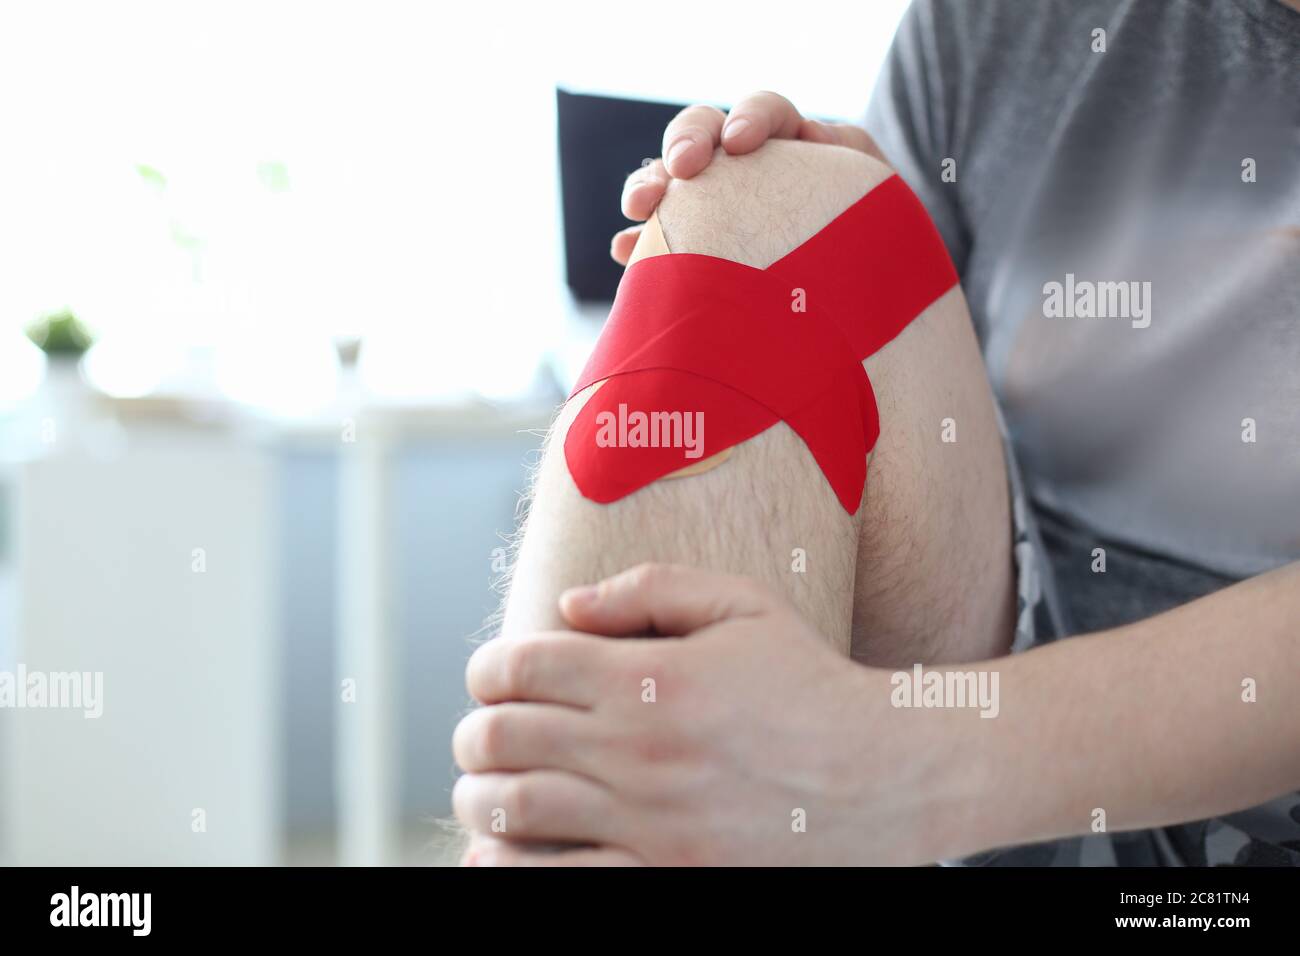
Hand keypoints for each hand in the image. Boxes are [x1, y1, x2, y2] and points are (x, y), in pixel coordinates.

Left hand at [453, 564, 986, 865]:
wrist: (882, 776)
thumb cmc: (810, 684)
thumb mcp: (742, 605)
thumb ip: (650, 589)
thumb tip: (567, 603)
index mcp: (647, 677)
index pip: (520, 666)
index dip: (487, 669)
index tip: (490, 678)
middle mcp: (635, 749)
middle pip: (502, 738)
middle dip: (476, 734)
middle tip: (483, 736)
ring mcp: (646, 821)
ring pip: (513, 811)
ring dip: (479, 797)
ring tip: (484, 789)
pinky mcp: (664, 875)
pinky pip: (558, 882)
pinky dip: (508, 870)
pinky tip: (494, 856)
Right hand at [613, 92, 886, 263]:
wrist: (869, 300)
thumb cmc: (878, 243)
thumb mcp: (879, 197)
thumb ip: (852, 160)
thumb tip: (812, 136)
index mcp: (793, 143)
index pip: (765, 111)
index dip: (749, 118)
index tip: (741, 144)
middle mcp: (746, 167)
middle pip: (703, 132)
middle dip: (685, 142)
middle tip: (681, 170)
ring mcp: (715, 207)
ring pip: (668, 179)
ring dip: (648, 186)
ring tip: (640, 209)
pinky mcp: (695, 247)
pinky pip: (657, 237)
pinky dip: (637, 241)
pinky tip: (625, 251)